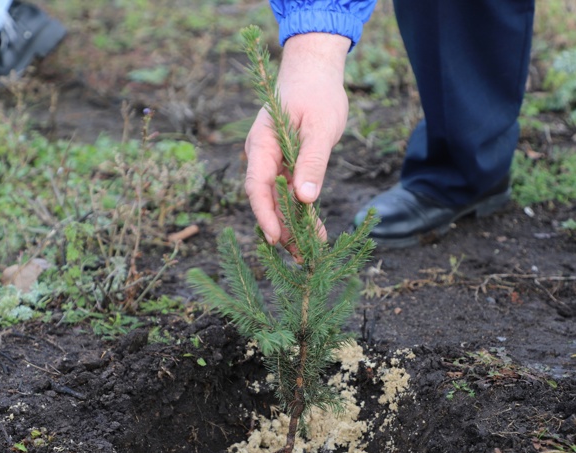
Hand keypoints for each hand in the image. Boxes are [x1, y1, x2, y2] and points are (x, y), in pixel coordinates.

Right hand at [244, 33, 350, 245]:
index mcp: (262, 144)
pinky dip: (300, 212)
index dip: (264, 214)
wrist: (315, 72)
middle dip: (280, 228)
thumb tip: (304, 199)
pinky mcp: (286, 165)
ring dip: (291, 225)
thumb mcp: (319, 127)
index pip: (256, 186)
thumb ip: (312, 162)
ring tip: (307, 251)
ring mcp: (272, 161)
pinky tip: (313, 231)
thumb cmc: (317, 94)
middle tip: (298, 256)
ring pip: (277, 200)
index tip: (275, 238)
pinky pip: (288, 193)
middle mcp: (262, 156)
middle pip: (265, 199)